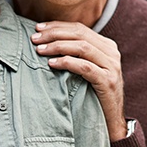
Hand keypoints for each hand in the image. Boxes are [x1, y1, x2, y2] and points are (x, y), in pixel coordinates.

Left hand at [31, 21, 126, 141]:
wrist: (110, 121)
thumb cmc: (93, 92)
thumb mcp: (87, 67)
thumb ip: (76, 52)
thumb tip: (47, 38)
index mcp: (106, 45)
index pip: (79, 28)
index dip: (57, 26)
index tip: (38, 28)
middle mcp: (111, 52)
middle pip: (79, 34)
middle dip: (54, 34)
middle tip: (35, 38)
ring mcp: (112, 66)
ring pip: (81, 47)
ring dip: (57, 46)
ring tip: (39, 50)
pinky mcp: (108, 80)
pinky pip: (84, 66)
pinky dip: (66, 62)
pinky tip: (51, 63)